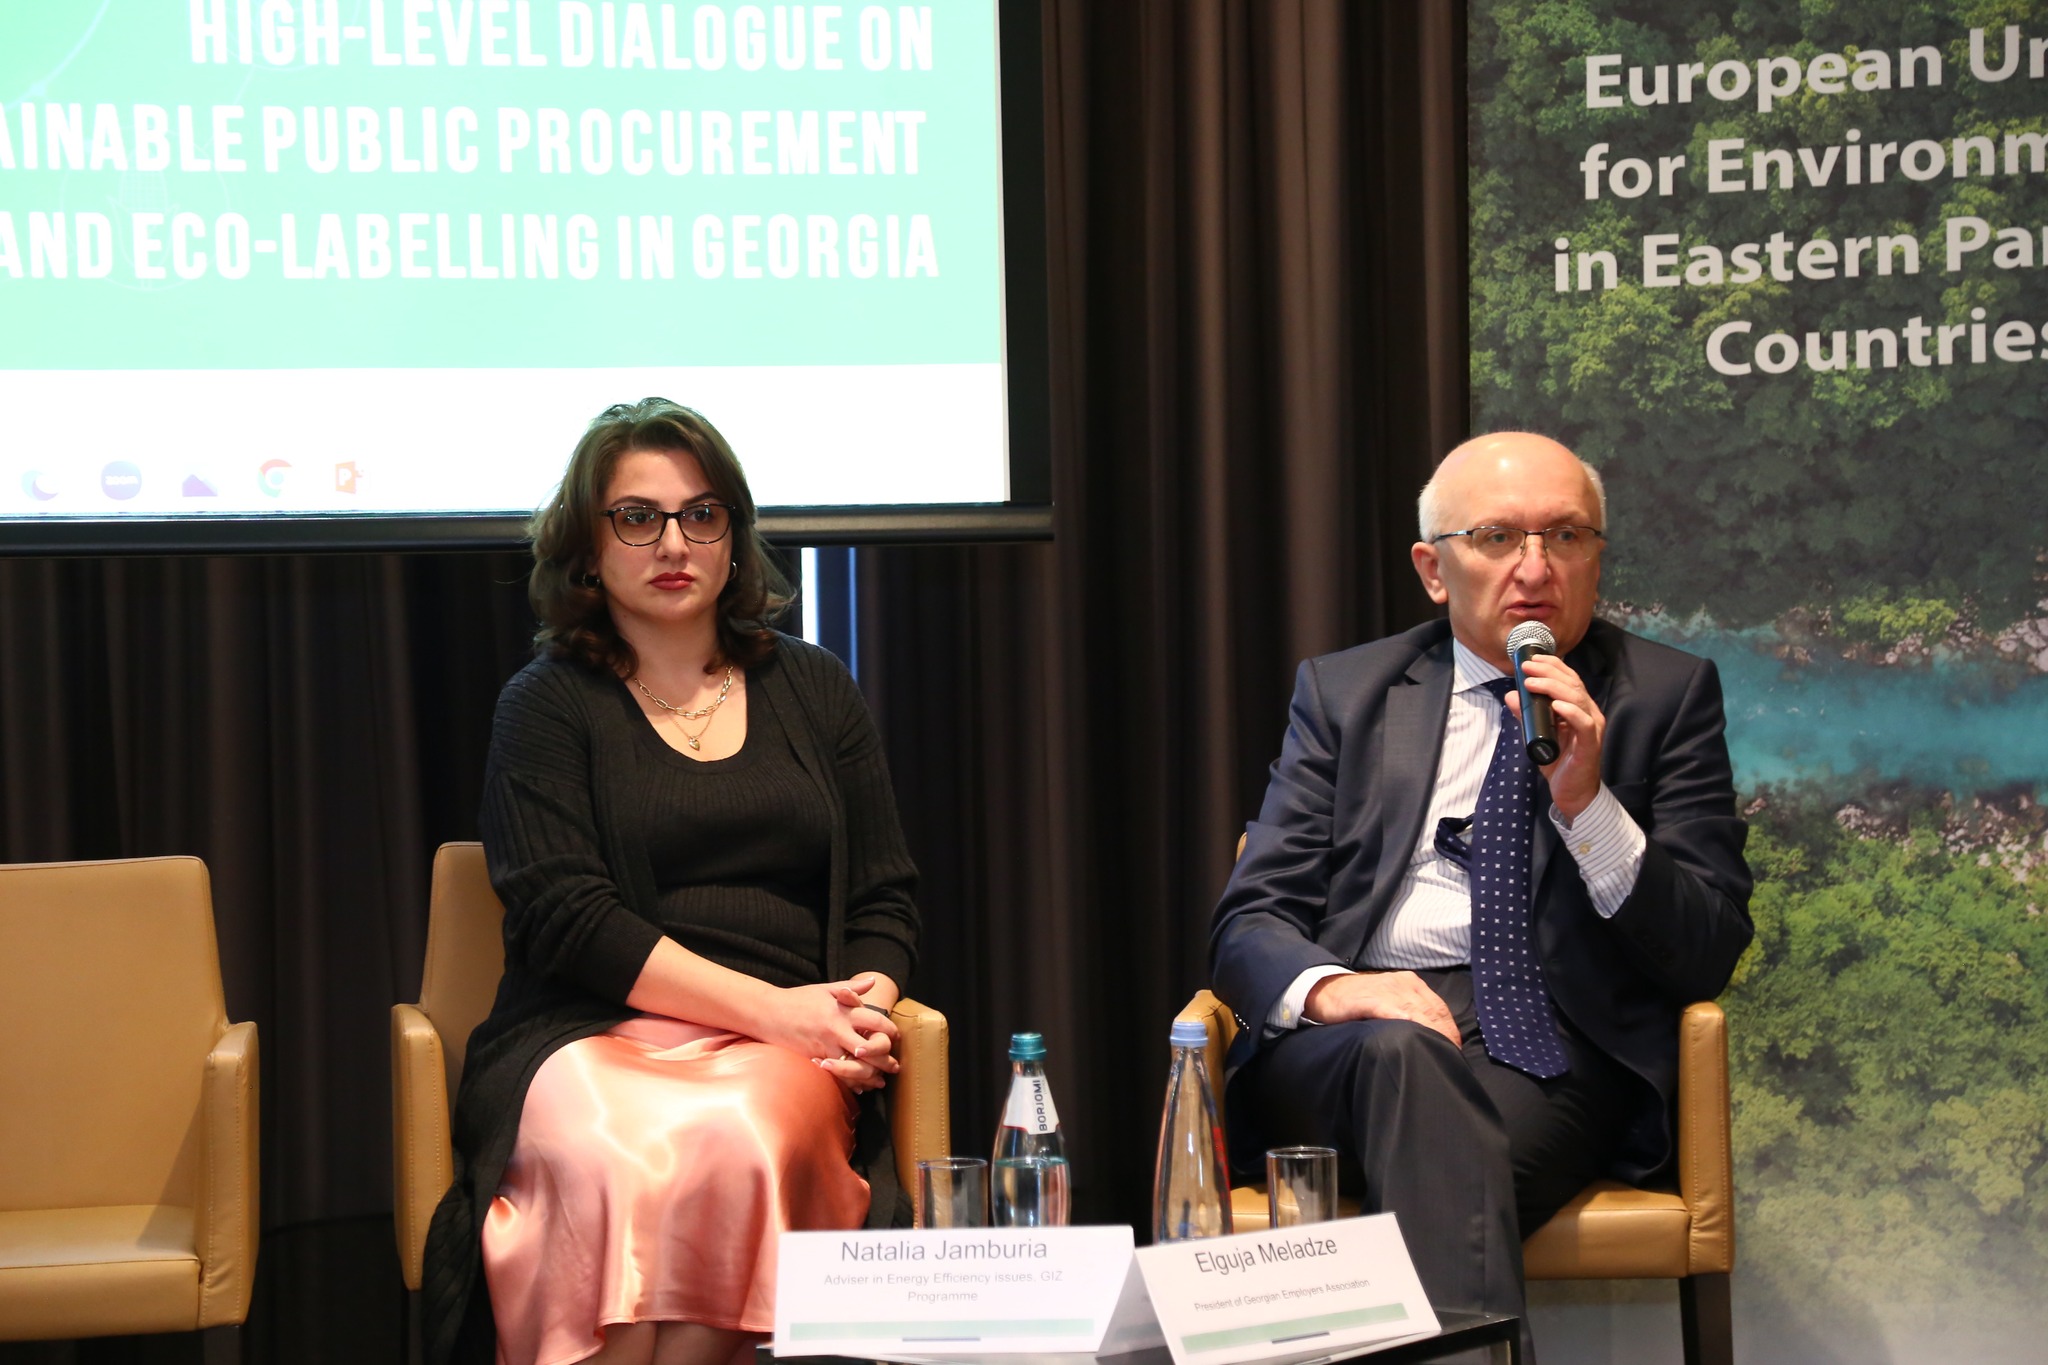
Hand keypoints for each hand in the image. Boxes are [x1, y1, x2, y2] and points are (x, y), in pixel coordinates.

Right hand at [756, 973, 900, 1091]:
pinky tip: (858, 1086)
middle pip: (872, 1048)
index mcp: (843, 1010)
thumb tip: (873, 981)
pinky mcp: (814, 1059)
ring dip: (871, 1075)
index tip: (896, 1037)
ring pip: (856, 1066)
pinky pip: (837, 1075)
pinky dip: (850, 1082)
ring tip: (879, 1080)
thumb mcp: (825, 989)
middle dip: (886, 1059)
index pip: (876, 1021)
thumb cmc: (798, 1000)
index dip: (890, 1031)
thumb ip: (851, 987)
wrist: (768, 1013)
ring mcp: (826, 1046)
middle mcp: (838, 1029)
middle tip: (894, 1066)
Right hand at [1303, 971, 1460, 1047]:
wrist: (1324, 989)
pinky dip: (1407, 1024)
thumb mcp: (1389, 999)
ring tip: (1437, 1054)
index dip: (1450, 1031)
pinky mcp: (1371, 999)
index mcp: (1411, 983)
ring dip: (1432, 1034)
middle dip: (1445, 1037)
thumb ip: (1409, 1010)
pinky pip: (1395, 1012)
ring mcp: (1388, 990)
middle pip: (1434, 1013)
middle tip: (1450, 1058)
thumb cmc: (1358, 1000)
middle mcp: (1404, 984)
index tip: (1454, 1050)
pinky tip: (1414, 1037)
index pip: (1440, 1009)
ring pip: (1419, 1013)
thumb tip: (1430, 1034)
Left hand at [1503, 653, 1605, 820]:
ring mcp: (1592, 728)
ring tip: (1533, 683)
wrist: (1573, 792)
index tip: (1531, 659)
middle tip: (1527, 667)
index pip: (1569, 679)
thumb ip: (1526, 716)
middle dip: (1548, 671)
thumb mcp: (1537, 734)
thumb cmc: (1559, 763)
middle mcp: (1588, 713)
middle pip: (1572, 684)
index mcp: (1579, 708)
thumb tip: (1511, 695)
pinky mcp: (1590, 744)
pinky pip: (1583, 723)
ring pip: (1577, 699)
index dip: (1552, 665)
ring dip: (1553, 687)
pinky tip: (1556, 704)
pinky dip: (1570, 711)